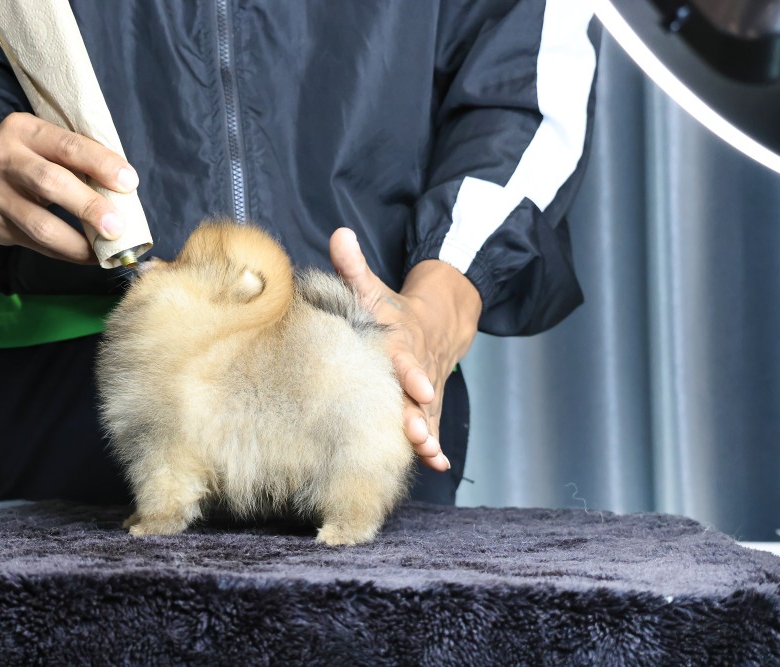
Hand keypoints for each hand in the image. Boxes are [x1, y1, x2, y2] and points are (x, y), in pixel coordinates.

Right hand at [0, 112, 139, 263]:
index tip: (129, 182)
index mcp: (24, 130)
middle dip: (88, 206)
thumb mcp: (44, 141)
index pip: (67, 146)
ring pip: (40, 224)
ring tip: (106, 252)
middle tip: (117, 227)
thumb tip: (122, 191)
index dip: (100, 164)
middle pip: (49, 183)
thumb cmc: (27, 155)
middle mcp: (3, 159)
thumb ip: (75, 158)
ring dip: (78, 243)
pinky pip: (36, 244)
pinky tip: (88, 256)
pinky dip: (66, 253)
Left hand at [330, 228, 480, 471]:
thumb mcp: (373, 287)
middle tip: (417, 433)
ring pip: (428, 413)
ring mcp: (425, 389)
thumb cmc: (392, 310)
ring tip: (426, 451)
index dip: (411, 371)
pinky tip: (439, 464)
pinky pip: (433, 425)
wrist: (439, 319)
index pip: (406, 357)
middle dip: (418, 412)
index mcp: (400, 341)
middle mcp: (416, 367)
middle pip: (418, 393)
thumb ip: (354, 267)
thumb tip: (339, 235)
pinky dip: (436, 445)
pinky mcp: (427, 404)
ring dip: (427, 433)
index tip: (417, 385)